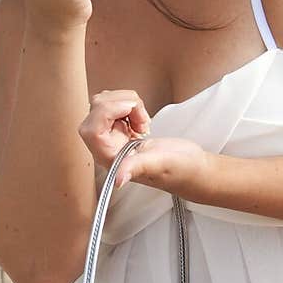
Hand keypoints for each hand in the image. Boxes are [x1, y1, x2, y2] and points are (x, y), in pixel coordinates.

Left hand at [78, 91, 209, 195]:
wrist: (191, 166)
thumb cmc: (178, 170)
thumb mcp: (159, 165)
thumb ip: (136, 167)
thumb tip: (118, 180)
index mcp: (111, 159)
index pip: (91, 129)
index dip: (107, 111)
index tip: (130, 109)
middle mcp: (107, 147)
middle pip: (96, 111)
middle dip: (120, 104)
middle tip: (141, 116)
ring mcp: (113, 135)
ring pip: (105, 103)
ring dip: (127, 102)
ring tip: (143, 120)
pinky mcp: (121, 127)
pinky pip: (115, 104)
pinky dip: (130, 103)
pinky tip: (141, 119)